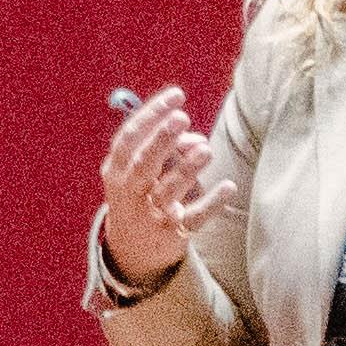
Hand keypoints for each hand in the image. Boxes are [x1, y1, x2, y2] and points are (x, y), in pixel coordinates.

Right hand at [96, 85, 221, 289]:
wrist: (133, 250)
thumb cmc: (141, 193)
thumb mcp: (141, 171)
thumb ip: (167, 146)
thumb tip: (196, 137)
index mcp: (116, 170)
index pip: (129, 137)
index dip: (151, 114)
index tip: (177, 95)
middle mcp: (129, 192)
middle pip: (143, 163)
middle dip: (162, 139)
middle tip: (183, 117)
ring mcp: (149, 215)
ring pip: (168, 191)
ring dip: (187, 169)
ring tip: (205, 149)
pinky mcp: (171, 234)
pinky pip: (193, 218)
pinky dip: (212, 204)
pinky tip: (228, 187)